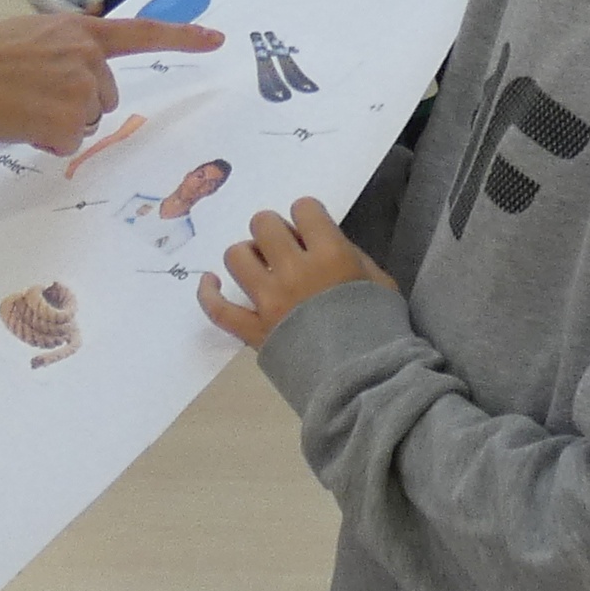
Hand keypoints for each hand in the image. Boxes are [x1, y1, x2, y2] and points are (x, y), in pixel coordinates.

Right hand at [0, 9, 219, 151]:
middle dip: (78, 105)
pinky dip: (47, 140)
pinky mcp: (72, 121)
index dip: (182, 37)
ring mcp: (84, 90)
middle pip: (106, 97)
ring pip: (87, 122)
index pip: (141, 32)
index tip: (217, 40)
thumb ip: (61, 50)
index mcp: (80, 30)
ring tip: (21, 107)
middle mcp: (90, 57)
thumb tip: (67, 77)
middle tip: (33, 97)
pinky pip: (68, 142)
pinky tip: (20, 122)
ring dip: (60, 123)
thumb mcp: (30, 35)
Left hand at [199, 199, 389, 347]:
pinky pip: (218, 309)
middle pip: (263, 224)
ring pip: (236, 256)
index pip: (303, 208)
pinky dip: (208, 293)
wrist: (366, 382)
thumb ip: (351, 255)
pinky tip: (211, 282)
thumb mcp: (381, 282)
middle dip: (274, 230)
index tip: (311, 230)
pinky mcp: (253, 331)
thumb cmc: (380, 329)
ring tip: (259, 267)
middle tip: (284, 248)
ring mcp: (269, 301)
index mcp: (331, 255)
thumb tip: (322, 242)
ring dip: (246, 256)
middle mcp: (294, 271)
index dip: (307, 214)